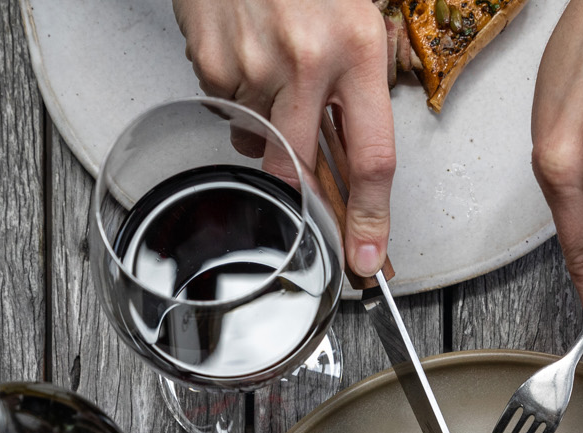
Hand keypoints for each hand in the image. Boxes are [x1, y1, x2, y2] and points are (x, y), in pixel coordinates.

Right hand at [172, 0, 396, 273]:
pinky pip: (226, 108)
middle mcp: (308, 61)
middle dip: (299, 187)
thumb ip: (358, 85)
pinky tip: (245, 52)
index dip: (371, 219)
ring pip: (258, 139)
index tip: (368, 258)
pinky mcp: (211, 62)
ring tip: (271, 70)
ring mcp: (253, 63)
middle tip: (306, 183)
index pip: (372, 157)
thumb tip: (350, 160)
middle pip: (299, 169)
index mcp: (358, 48)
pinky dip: (236, 95)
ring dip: (266, 126)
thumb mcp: (358, 16)